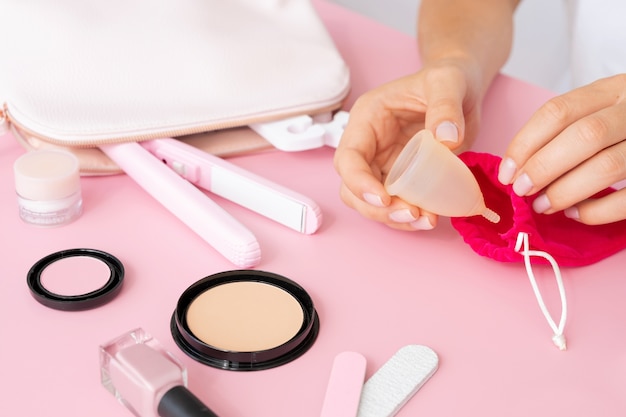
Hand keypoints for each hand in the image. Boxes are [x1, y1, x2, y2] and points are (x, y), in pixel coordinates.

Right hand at [333, 59, 483, 229]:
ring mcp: (384, 165)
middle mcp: (369, 146)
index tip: (384, 198)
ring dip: (392, 218)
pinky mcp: (402, 179)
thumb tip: (446, 138)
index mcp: (368, 119)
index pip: (349, 157)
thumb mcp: (448, 82)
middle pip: (352, 187)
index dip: (359, 182)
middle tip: (411, 214)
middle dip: (376, 208)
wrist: (463, 90)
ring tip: (426, 220)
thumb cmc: (447, 79)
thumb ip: (446, 106)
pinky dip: (410, 217)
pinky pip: (397, 204)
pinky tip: (431, 218)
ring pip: (371, 203)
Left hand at [498, 74, 625, 224]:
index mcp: (613, 89)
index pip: (559, 111)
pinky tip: (575, 213)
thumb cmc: (622, 125)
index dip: (525, 144)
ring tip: (542, 206)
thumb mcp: (598, 110)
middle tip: (522, 190)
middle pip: (584, 136)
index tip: (506, 173)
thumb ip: (564, 130)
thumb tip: (517, 170)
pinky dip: (598, 211)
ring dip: (566, 191)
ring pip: (608, 166)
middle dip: (544, 167)